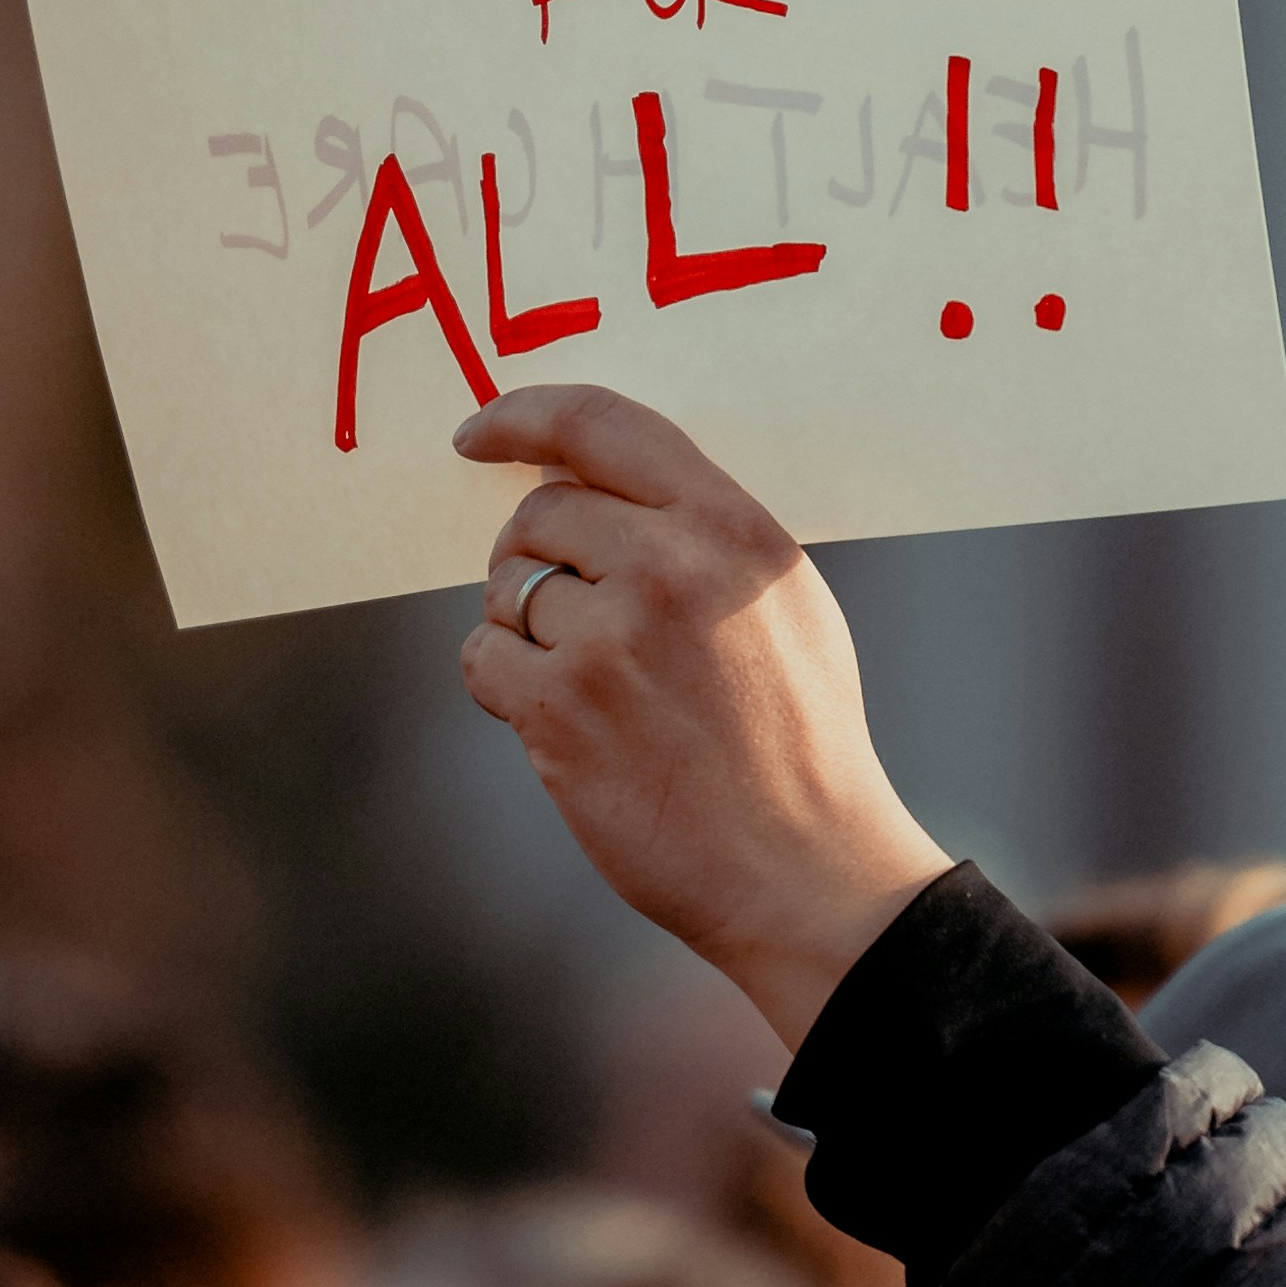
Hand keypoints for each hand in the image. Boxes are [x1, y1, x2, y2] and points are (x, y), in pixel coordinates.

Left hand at [454, 389, 950, 1047]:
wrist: (807, 870)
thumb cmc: (798, 739)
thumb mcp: (784, 600)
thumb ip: (695, 529)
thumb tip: (576, 481)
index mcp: (731, 528)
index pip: (601, 425)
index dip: (522, 416)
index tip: (478, 432)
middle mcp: (670, 568)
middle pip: (541, 514)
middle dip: (538, 557)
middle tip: (576, 619)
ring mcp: (609, 639)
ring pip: (508, 590)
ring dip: (528, 631)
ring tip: (597, 689)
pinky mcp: (560, 710)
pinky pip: (482, 659)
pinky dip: (502, 684)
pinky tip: (560, 720)